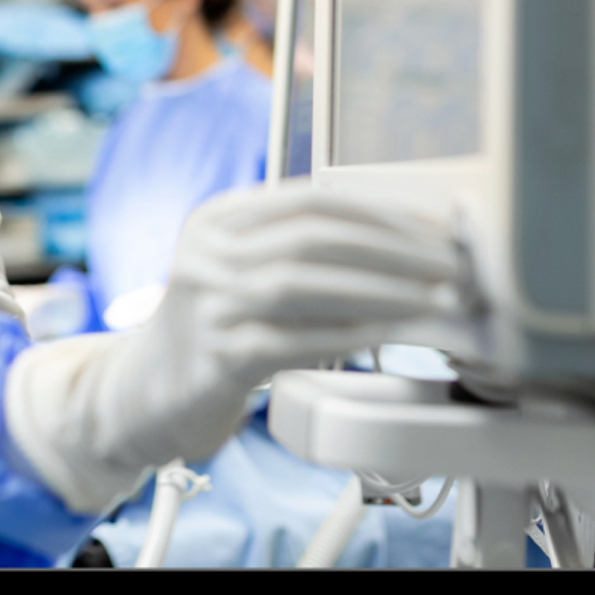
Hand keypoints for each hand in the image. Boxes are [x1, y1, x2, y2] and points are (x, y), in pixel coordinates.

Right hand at [3, 182, 462, 512]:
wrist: (143, 395)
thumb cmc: (214, 331)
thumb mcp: (242, 271)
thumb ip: (300, 250)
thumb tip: (406, 246)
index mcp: (219, 218)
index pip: (314, 200)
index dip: (385, 213)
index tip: (438, 232)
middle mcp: (206, 252)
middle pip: (315, 237)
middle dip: (396, 251)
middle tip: (451, 269)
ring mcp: (206, 304)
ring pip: (305, 284)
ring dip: (382, 292)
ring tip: (432, 301)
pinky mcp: (214, 358)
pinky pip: (293, 339)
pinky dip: (348, 335)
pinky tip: (386, 337)